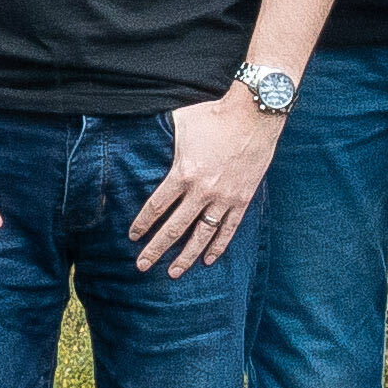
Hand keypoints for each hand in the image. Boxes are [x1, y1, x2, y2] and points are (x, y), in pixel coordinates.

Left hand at [134, 89, 281, 273]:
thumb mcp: (180, 123)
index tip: (133, 237)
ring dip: (185, 256)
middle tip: (142, 266)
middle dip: (156, 249)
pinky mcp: (242, 199)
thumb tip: (141, 136)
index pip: (156, 206)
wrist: (254, 114)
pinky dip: (218, 246)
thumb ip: (162, 136)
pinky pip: (228, 229)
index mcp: (183, 173)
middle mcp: (202, 190)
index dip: (143, 224)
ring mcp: (224, 198)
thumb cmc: (214, 115)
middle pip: (174, 228)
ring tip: (173, 273)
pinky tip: (208, 260)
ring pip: (201, 235)